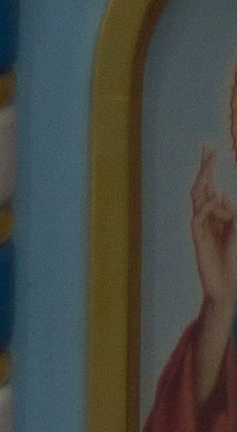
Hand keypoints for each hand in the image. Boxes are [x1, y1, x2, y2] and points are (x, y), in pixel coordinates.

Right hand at [195, 152, 236, 311]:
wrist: (225, 284)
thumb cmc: (232, 258)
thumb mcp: (236, 229)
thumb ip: (230, 211)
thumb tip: (220, 190)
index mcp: (216, 212)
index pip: (211, 184)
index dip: (209, 166)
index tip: (211, 147)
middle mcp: (206, 216)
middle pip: (202, 186)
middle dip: (205, 167)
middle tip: (207, 148)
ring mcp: (201, 226)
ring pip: (198, 198)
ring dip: (205, 181)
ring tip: (210, 166)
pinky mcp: (198, 238)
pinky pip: (199, 217)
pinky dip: (208, 206)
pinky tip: (216, 196)